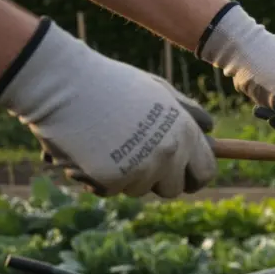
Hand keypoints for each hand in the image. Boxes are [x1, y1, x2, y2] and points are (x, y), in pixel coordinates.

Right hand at [0, 20, 217, 197]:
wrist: (63, 82)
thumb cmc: (110, 83)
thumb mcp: (158, 90)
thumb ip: (187, 112)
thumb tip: (211, 129)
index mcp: (185, 132)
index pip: (206, 172)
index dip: (193, 178)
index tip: (180, 177)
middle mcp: (170, 153)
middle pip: (174, 189)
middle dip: (157, 181)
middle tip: (134, 161)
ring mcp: (143, 168)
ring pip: (139, 190)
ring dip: (125, 176)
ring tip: (107, 144)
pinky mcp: (113, 179)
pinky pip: (110, 191)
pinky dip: (98, 179)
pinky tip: (87, 152)